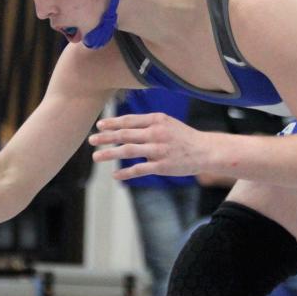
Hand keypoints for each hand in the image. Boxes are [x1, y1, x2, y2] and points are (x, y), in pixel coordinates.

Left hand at [88, 113, 208, 180]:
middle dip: (106, 138)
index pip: (129, 120)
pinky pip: (139, 170)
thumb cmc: (183, 136)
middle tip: (91, 140)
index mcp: (156, 120)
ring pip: (128, 151)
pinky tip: (115, 175)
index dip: (112, 123)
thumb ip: (147, 123)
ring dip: (110, 154)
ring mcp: (158, 150)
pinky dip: (125, 173)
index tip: (99, 126)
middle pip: (125, 135)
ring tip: (96, 157)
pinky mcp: (162, 166)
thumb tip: (123, 125)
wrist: (205, 151)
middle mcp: (156, 133)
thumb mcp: (167, 123)